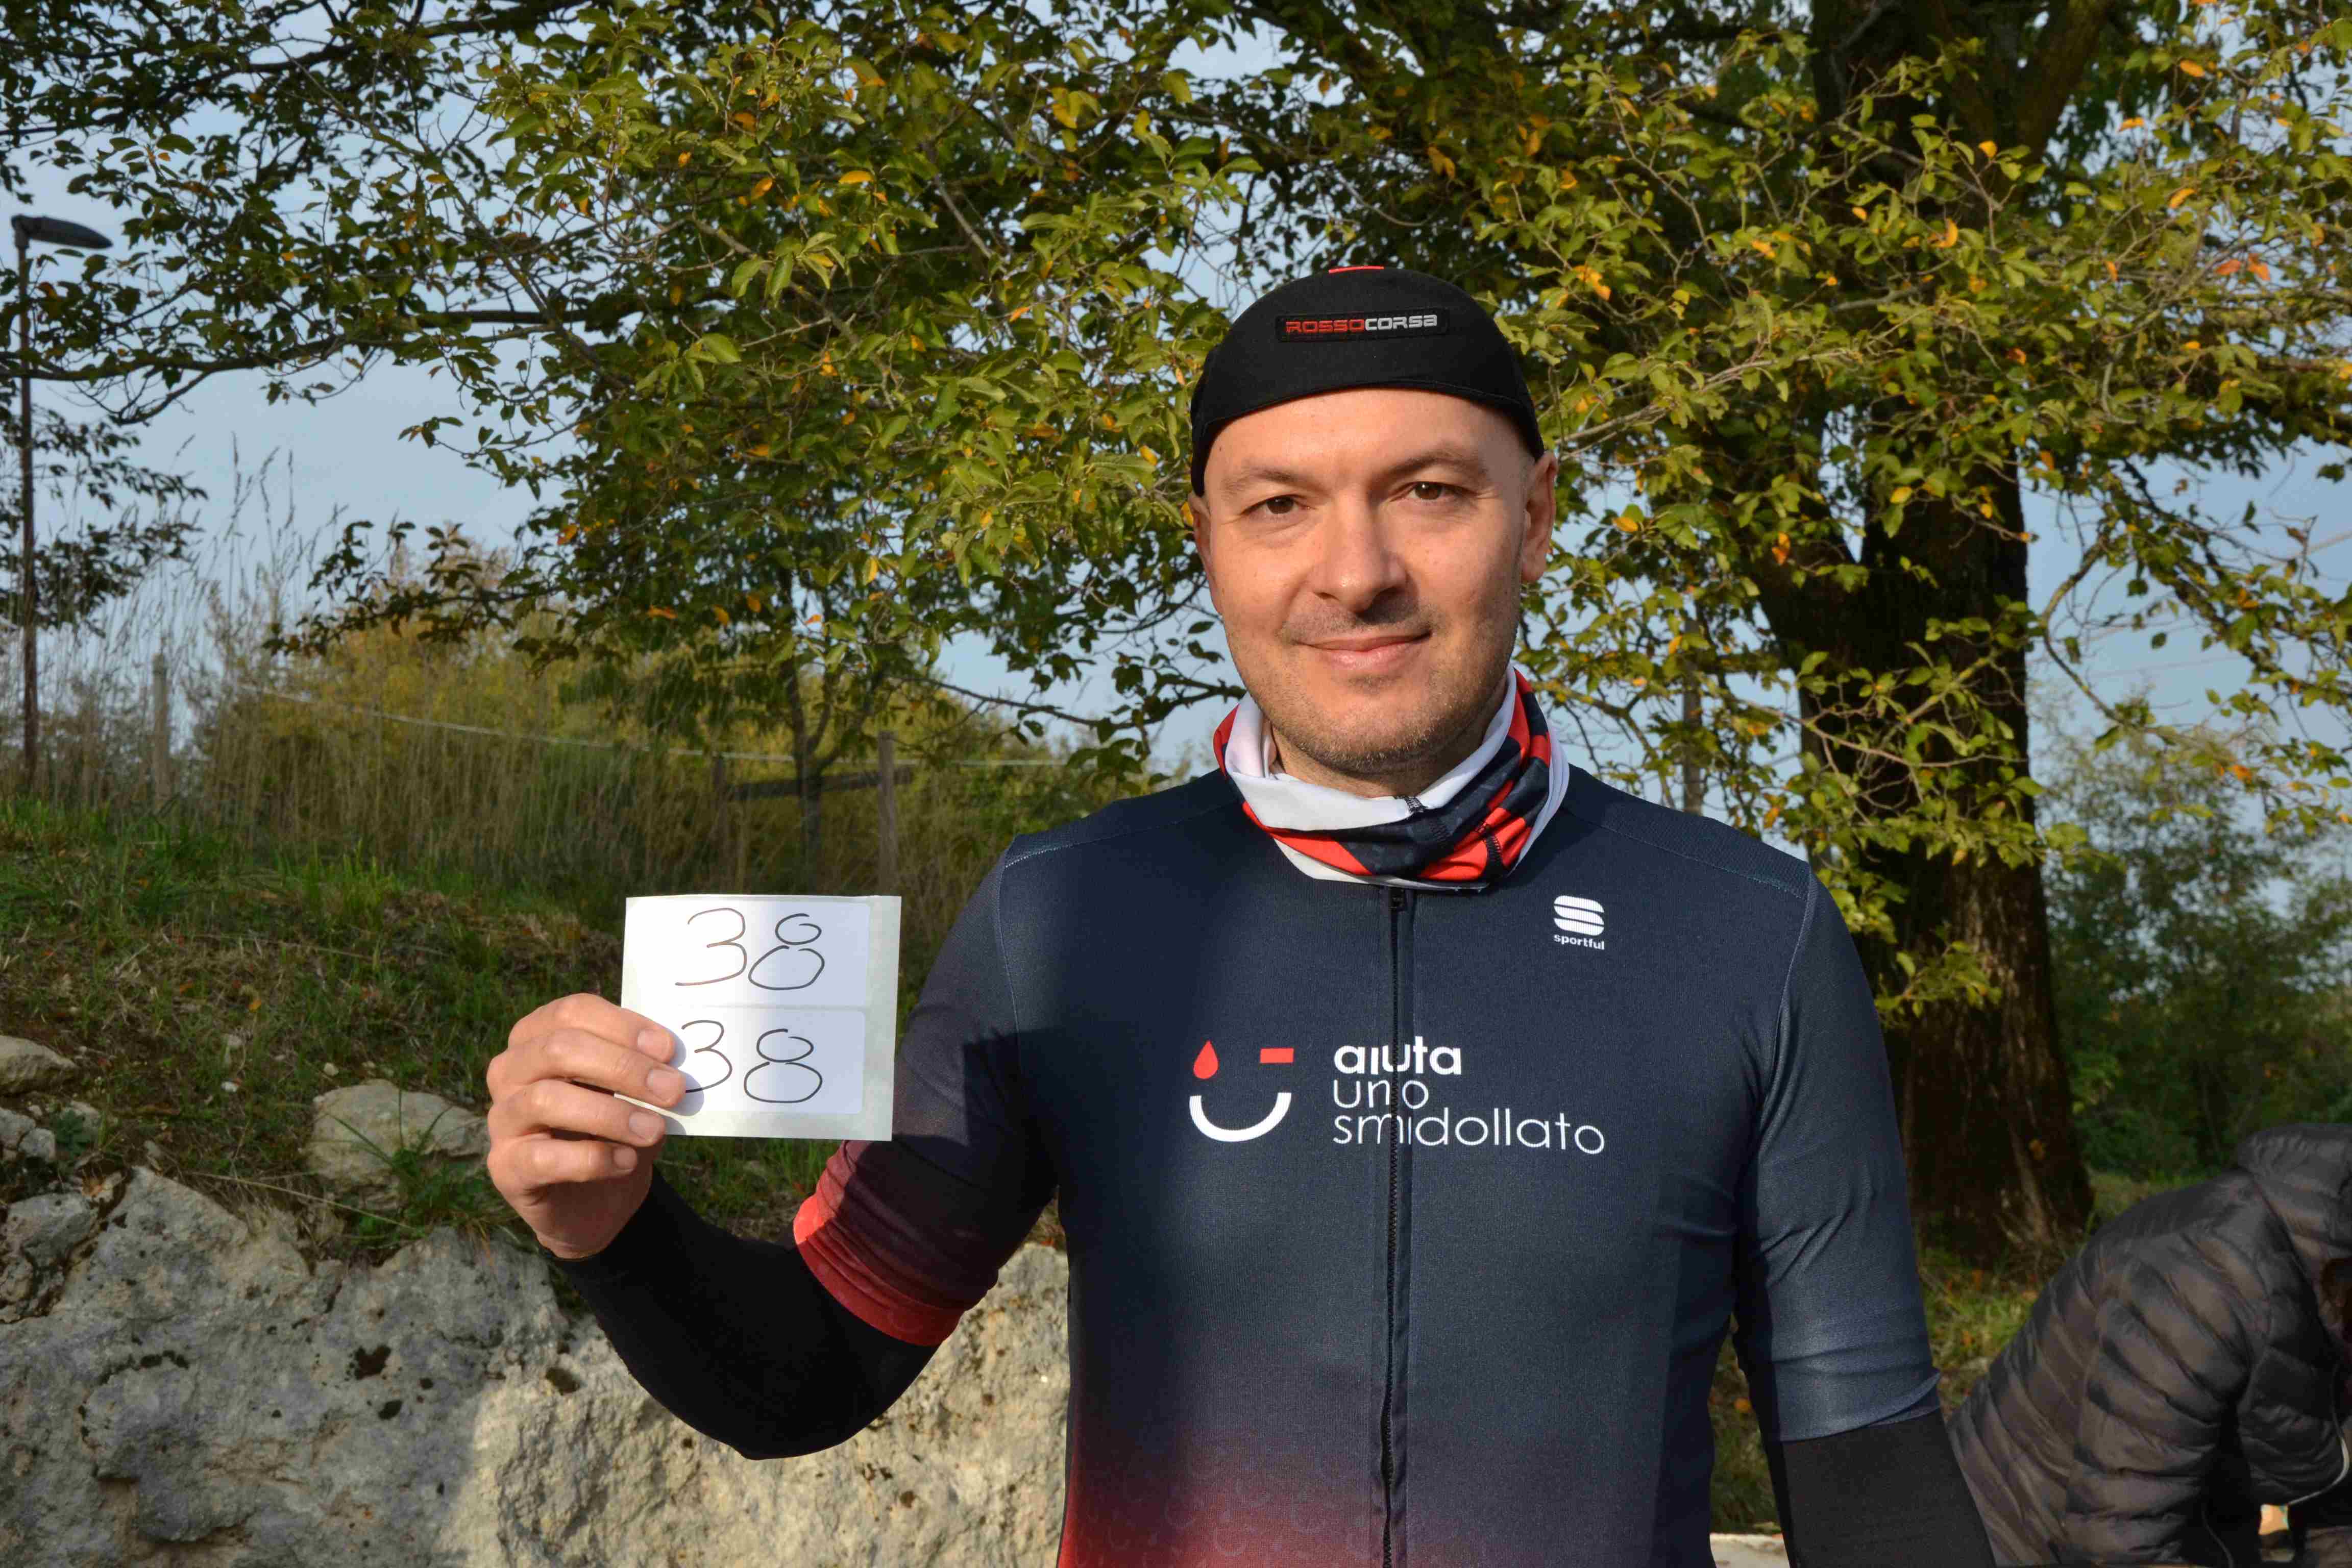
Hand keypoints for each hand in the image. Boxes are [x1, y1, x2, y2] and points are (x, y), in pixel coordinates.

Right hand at [487, 994, 683, 1259]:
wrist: (596, 1201)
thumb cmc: (615, 1129)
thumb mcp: (634, 1093)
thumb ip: (647, 1069)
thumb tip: (677, 1060)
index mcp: (538, 1036)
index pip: (572, 1012)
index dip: (622, 1026)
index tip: (669, 1050)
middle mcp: (510, 1070)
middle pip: (558, 1050)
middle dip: (623, 1067)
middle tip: (673, 1090)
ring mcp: (501, 1118)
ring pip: (546, 1100)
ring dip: (611, 1114)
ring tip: (656, 1130)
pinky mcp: (504, 1167)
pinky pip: (542, 1157)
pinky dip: (592, 1158)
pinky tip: (627, 1162)